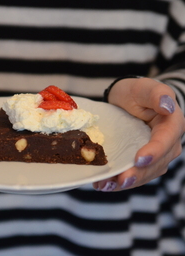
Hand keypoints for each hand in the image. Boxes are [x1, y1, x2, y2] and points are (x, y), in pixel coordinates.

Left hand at [93, 77, 184, 191]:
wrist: (127, 100)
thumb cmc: (137, 93)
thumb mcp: (144, 88)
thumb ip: (156, 94)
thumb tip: (167, 105)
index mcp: (171, 125)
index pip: (166, 140)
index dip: (155, 151)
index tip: (139, 159)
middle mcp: (167, 144)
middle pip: (156, 164)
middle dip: (138, 174)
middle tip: (120, 180)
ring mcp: (155, 155)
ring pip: (145, 174)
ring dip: (126, 183)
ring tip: (106, 185)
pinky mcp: (141, 162)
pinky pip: (134, 174)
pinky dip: (119, 181)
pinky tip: (103, 184)